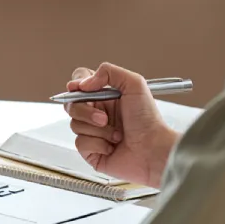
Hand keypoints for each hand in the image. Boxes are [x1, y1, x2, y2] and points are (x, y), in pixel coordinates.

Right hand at [65, 63, 178, 187]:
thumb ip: (108, 72)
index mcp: (105, 96)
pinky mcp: (91, 151)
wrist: (153, 149)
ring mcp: (93, 132)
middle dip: (85, 111)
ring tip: (116, 134)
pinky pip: (80, 143)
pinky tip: (112, 146)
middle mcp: (97, 113)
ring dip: (98, 130)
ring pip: (75, 124)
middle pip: (71, 105)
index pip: (79, 84)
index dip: (75, 85)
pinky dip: (97, 144)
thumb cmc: (148, 119)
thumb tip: (83, 83)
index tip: (79, 88)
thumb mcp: (134, 84)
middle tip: (104, 118)